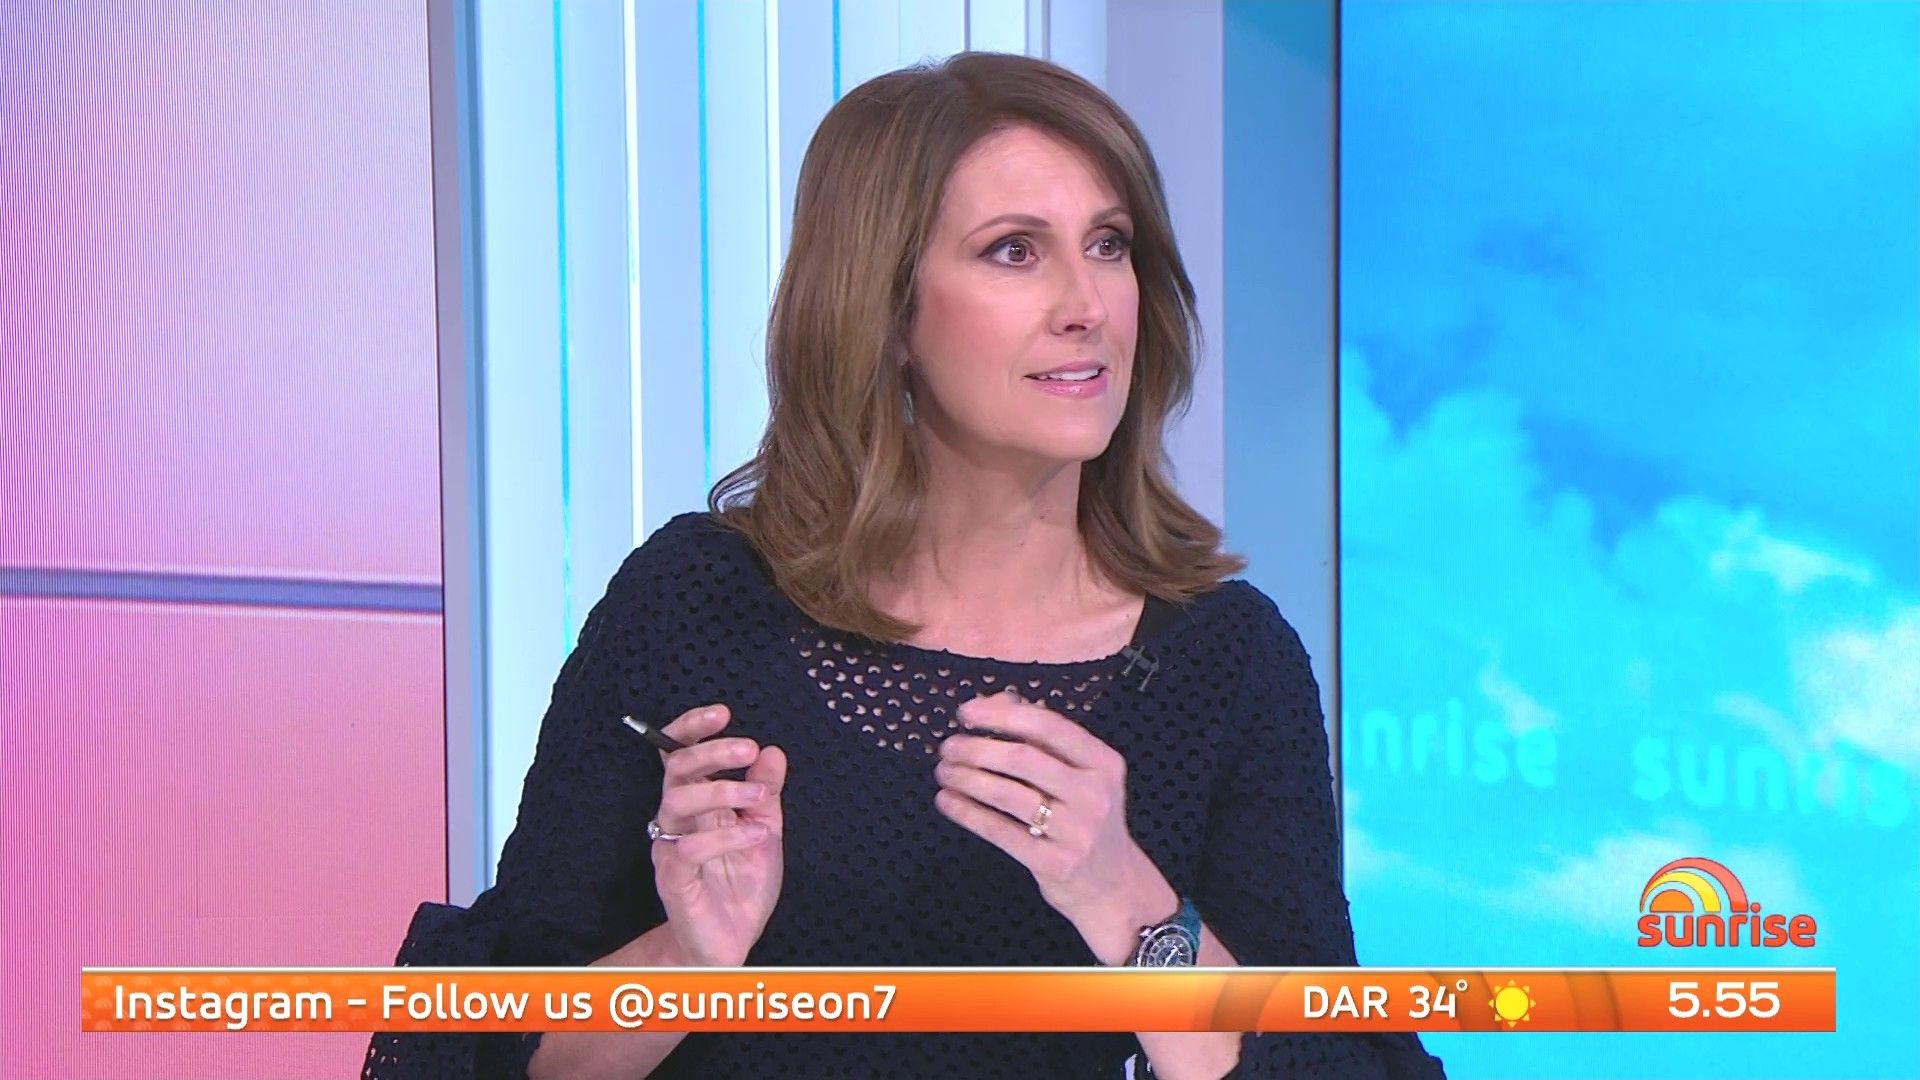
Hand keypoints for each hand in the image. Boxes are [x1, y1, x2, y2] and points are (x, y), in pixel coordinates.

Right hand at [650, 703, 787, 966]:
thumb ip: (766, 793)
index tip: (722, 713)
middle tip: (746, 747)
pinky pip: (688, 848)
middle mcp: (677, 820)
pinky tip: (756, 835)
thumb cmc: (741, 886)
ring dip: (721, 790)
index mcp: (697, 804)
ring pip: (676, 801)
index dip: (692, 729)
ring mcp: (671, 848)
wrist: (731, 942)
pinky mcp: (672, 878)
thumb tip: (772, 751)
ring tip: (759, 797)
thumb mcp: (765, 831)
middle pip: (676, 769)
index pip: (681, 755)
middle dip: (711, 751)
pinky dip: (726, 836)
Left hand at [933, 689, 1174, 963]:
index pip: (1048, 726)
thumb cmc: (1086, 819)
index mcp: (1103, 763)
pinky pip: (999, 831)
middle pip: (1023, 758)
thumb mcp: (1082, 776)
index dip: (1000, 715)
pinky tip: (947, 801)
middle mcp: (1094, 794)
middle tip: (947, 747)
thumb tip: (993, 703)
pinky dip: (967, 812)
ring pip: (1007, 794)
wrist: (1113, 886)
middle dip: (976, 748)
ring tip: (943, 771)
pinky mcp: (1054, 863)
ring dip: (966, 778)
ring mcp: (1076, 832)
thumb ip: (1043, 738)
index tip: (965, 713)